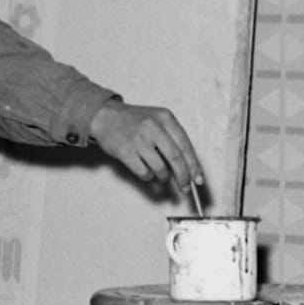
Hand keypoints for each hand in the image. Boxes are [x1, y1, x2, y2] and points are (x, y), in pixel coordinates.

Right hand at [88, 100, 204, 197]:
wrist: (104, 116)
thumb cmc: (134, 121)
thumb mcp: (157, 120)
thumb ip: (172, 137)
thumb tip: (188, 166)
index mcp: (165, 118)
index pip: (185, 145)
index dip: (194, 165)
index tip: (198, 179)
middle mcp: (153, 127)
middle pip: (175, 158)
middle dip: (183, 176)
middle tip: (185, 188)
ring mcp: (138, 139)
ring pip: (160, 168)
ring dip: (164, 177)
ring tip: (162, 176)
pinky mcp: (125, 151)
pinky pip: (144, 172)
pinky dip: (149, 177)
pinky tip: (147, 172)